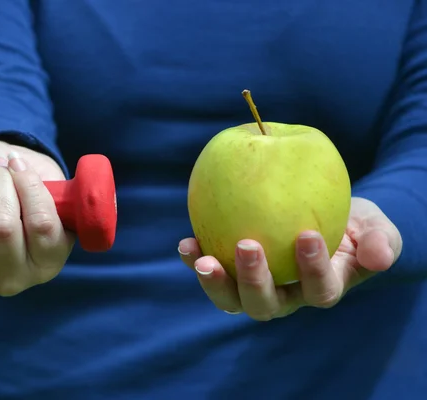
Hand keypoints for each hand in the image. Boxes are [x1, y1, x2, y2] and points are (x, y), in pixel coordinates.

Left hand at [178, 197, 402, 320]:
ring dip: (216, 282)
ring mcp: (255, 286)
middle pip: (266, 305)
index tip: (308, 235)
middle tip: (247, 245)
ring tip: (202, 258)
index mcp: (321, 288)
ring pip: (233, 299)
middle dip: (254, 281)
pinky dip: (195, 260)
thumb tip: (377, 256)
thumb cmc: (352, 225)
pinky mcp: (232, 269)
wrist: (323, 216)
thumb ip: (382, 242)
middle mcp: (286, 296)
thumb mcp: (376, 228)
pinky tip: (186, 243)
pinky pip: (211, 270)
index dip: (313, 269)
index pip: (319, 290)